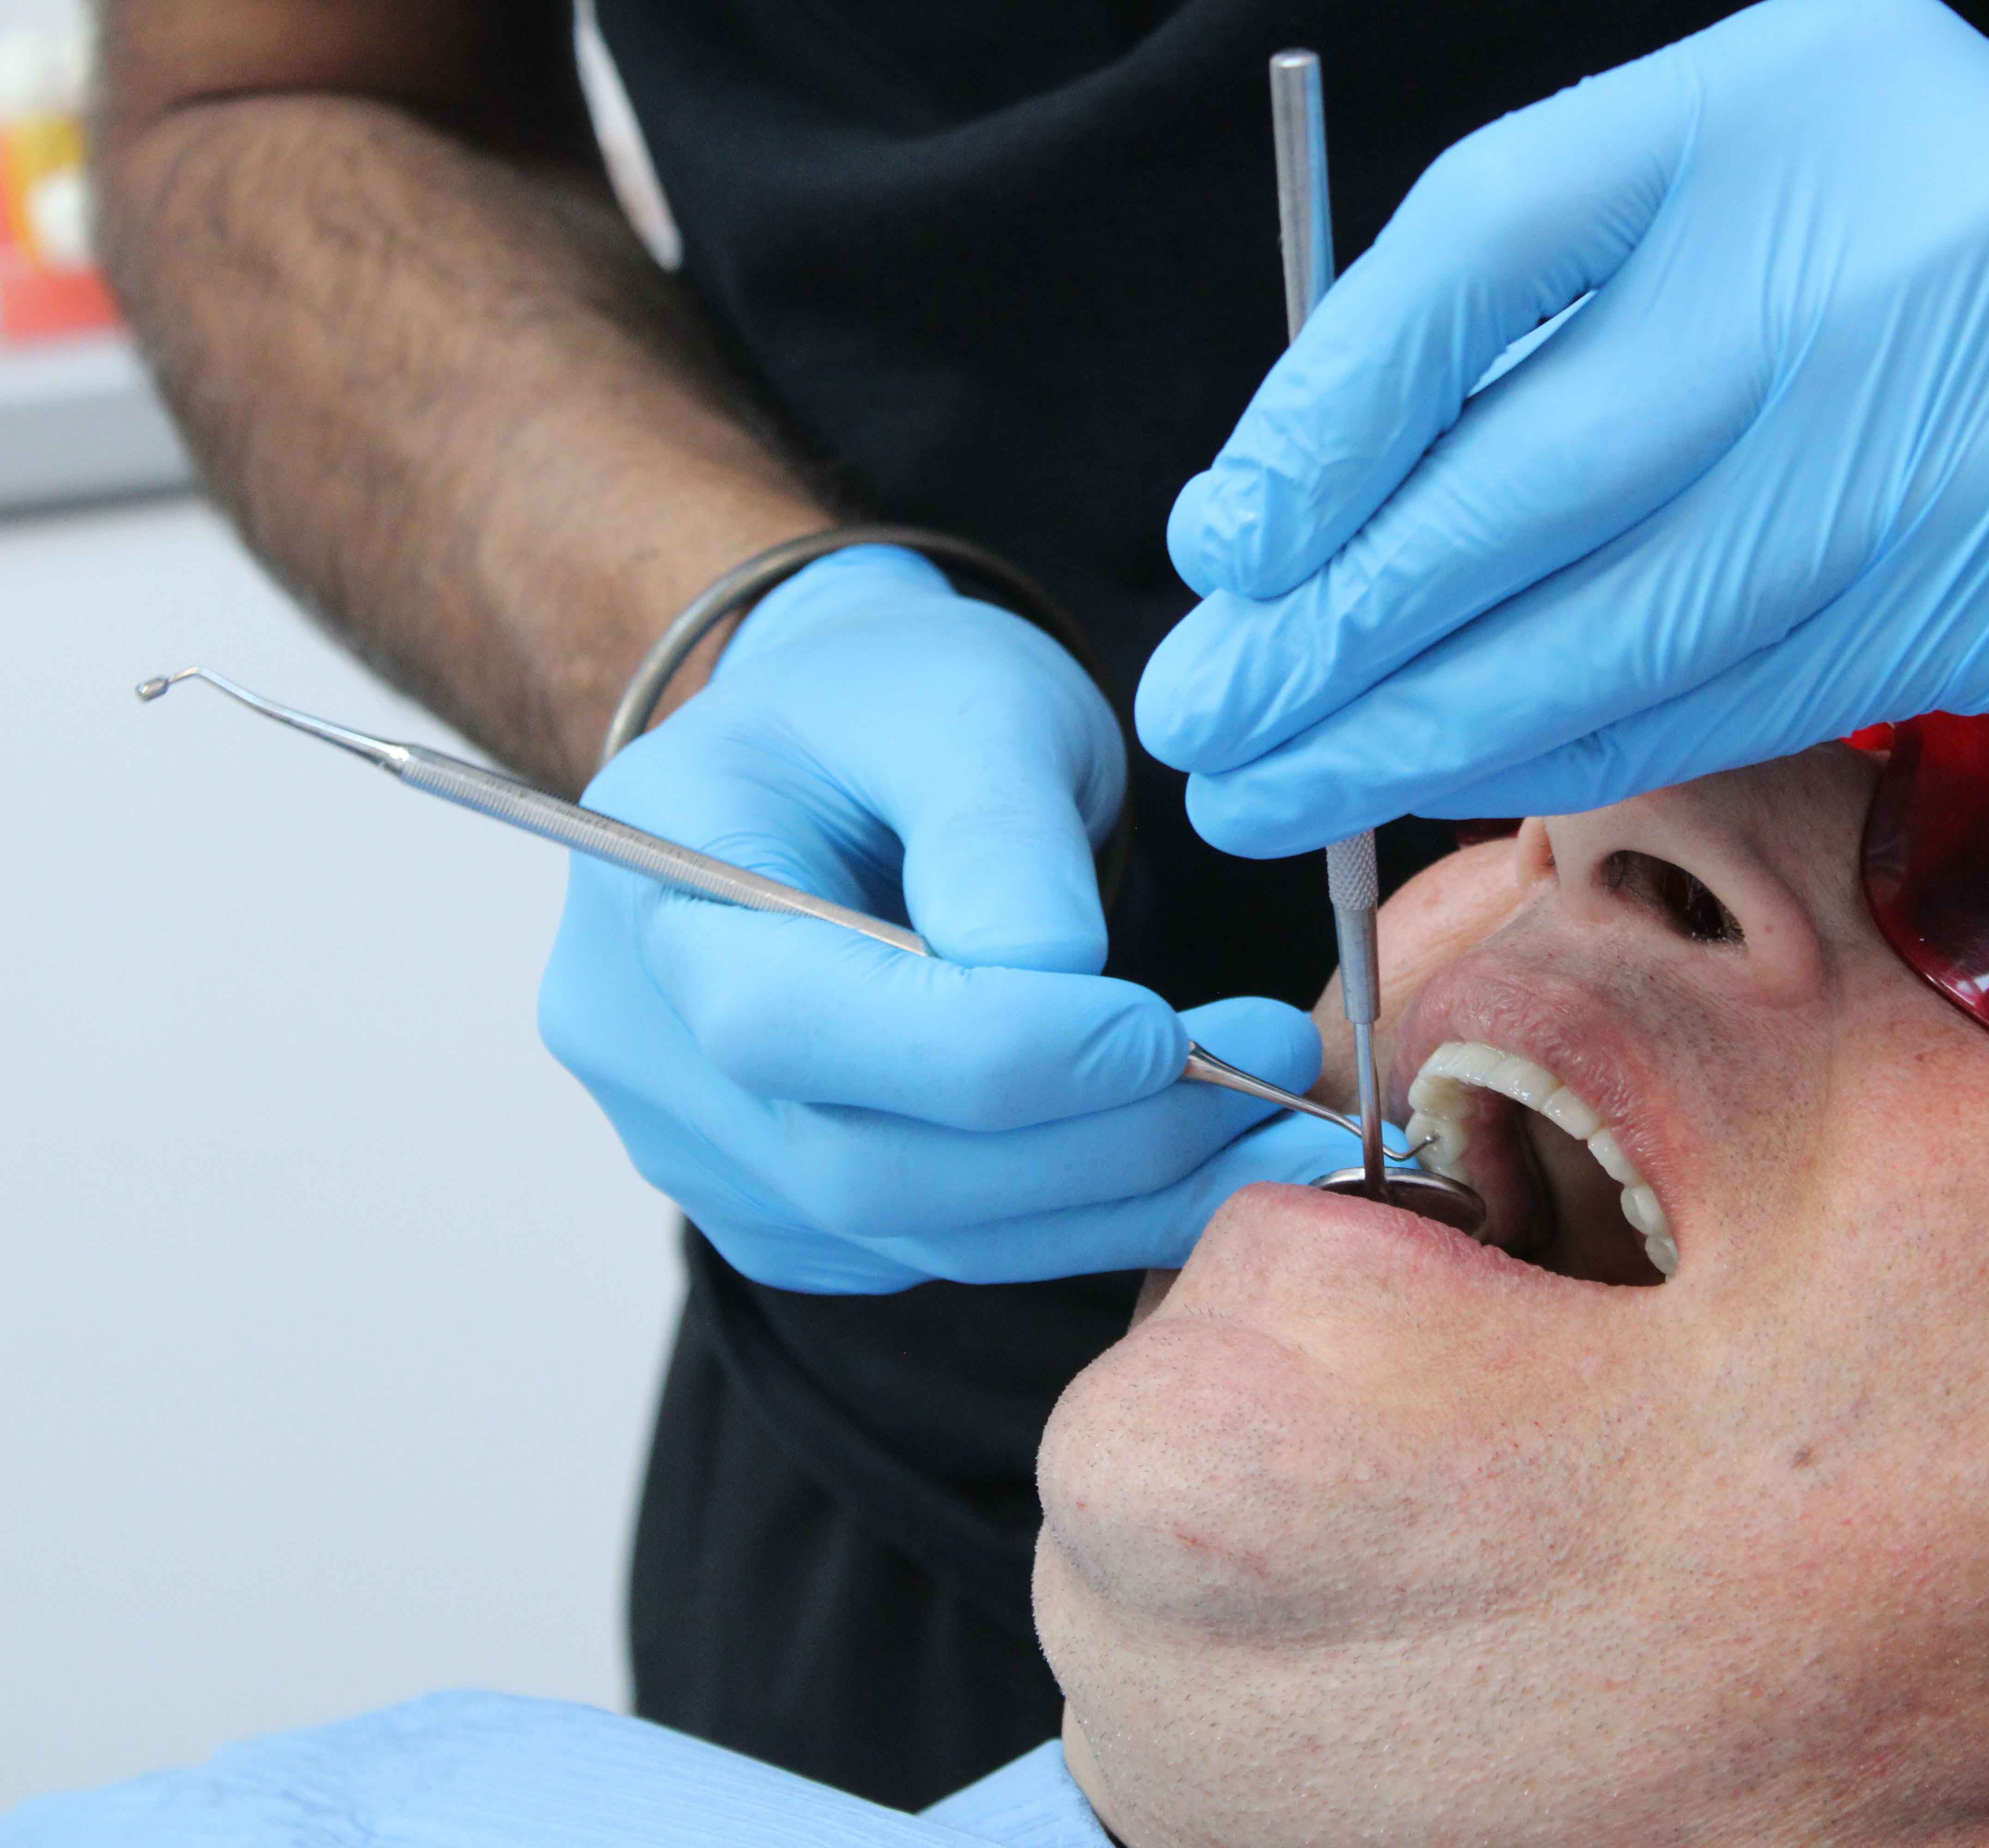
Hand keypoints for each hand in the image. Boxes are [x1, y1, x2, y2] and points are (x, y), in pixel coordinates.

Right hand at [539, 544, 1339, 1290]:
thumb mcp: (960, 699)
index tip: (1163, 1029)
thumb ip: (995, 827)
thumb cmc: (894, 706)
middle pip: (864, 1165)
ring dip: (1119, 1197)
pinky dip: (1086, 1218)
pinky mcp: (796, 1209)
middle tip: (1272, 1080)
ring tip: (1276, 1129)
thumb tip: (1059, 974)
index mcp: (653, 893)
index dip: (991, 1051)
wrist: (846, 755)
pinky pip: (946, 1249)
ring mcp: (713, 1150)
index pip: (792, 1028)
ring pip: (923, 1234)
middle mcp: (649, 1050)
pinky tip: (1202, 1162)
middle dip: (1091, 1141)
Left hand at [1141, 0, 1988, 857]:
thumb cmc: (1939, 284)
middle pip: (1538, 465)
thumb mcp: (1753, 210)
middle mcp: (1876, 241)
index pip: (1492, 235)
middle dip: (1345, 624)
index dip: (1333, 407)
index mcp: (1778, 97)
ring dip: (1431, 725)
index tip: (1227, 541)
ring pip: (1629, 620)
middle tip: (1208, 715)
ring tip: (1285, 782)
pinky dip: (1577, 749)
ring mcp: (1972, 415)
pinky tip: (1461, 776)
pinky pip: (1735, 696)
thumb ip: (1549, 320)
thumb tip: (1293, 511)